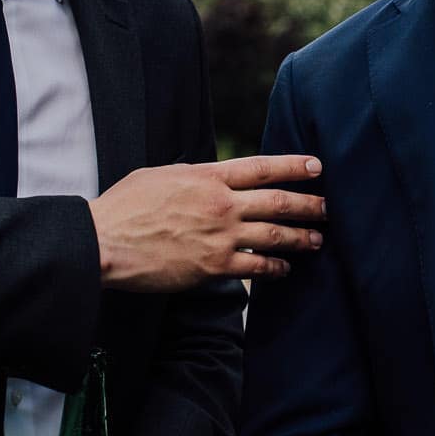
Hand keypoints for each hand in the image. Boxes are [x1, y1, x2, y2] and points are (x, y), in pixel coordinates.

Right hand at [90, 155, 326, 289]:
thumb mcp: (161, 175)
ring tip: (317, 239)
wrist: (105, 242)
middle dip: (309, 205)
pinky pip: (256, 267)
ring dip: (300, 237)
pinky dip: (275, 267)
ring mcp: (220, 236)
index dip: (293, 166)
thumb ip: (192, 176)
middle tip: (329, 208)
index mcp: (207, 176)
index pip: (261, 167)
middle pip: (278, 201)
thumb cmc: (125, 207)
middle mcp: (221, 203)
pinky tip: (284, 268)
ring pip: (274, 235)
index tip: (316, 167)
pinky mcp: (214, 266)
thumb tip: (209, 177)